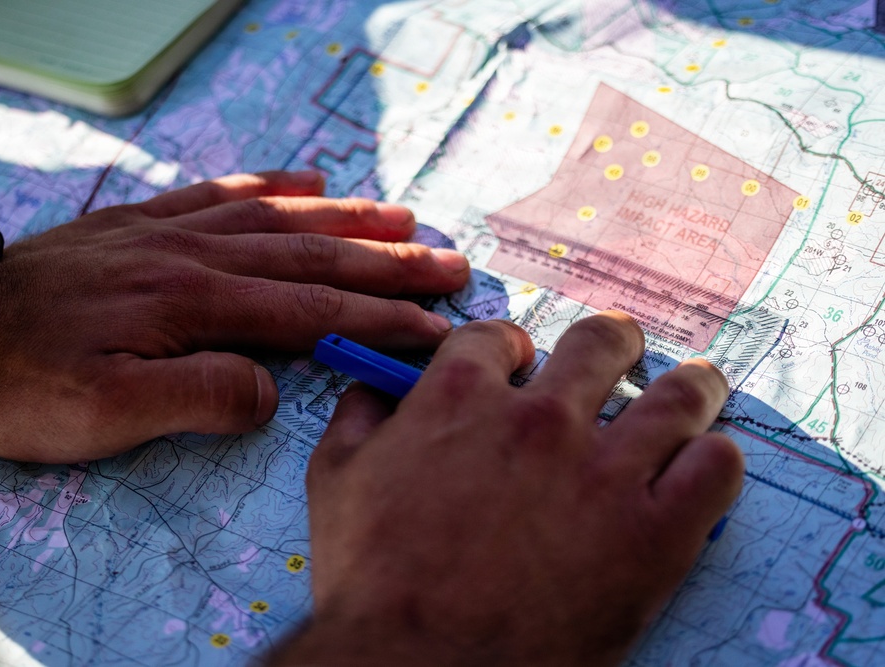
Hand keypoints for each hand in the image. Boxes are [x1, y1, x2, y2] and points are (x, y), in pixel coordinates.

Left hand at [0, 171, 469, 462]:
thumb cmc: (22, 381)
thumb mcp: (104, 416)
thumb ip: (197, 397)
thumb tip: (270, 388)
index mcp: (196, 303)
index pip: (313, 311)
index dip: (381, 321)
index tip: (437, 330)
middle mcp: (196, 254)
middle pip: (313, 255)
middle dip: (390, 263)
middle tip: (451, 265)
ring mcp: (171, 230)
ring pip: (280, 217)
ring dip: (349, 218)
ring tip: (405, 218)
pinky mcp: (145, 221)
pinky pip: (222, 192)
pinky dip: (274, 184)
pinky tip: (308, 180)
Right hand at [277, 313, 743, 665]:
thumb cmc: (372, 580)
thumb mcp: (335, 481)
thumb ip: (357, 417)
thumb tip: (375, 385)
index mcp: (460, 397)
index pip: (502, 336)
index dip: (513, 348)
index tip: (524, 365)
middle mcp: (539, 417)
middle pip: (601, 342)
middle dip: (612, 344)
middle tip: (619, 356)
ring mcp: (604, 472)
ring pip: (679, 394)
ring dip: (690, 386)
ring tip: (694, 389)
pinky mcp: (655, 533)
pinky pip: (716, 468)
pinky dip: (715, 459)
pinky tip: (703, 464)